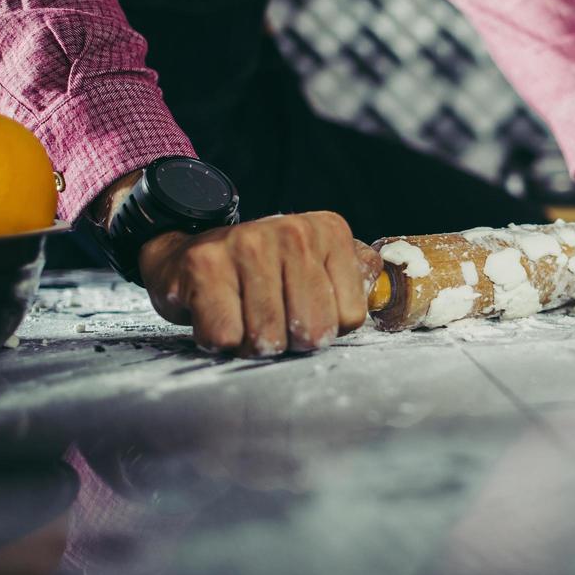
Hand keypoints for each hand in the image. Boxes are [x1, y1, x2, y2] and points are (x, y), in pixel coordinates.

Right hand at [138, 213, 382, 356]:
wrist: (189, 250)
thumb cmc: (260, 270)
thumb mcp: (316, 262)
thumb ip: (356, 276)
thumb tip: (385, 294)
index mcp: (328, 232)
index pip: (350, 318)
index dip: (324, 329)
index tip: (302, 310)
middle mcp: (292, 231)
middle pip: (312, 332)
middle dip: (288, 341)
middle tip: (269, 319)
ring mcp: (247, 244)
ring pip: (267, 338)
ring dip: (251, 342)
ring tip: (242, 315)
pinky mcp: (205, 265)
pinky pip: (225, 336)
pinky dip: (218, 339)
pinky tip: (217, 313)